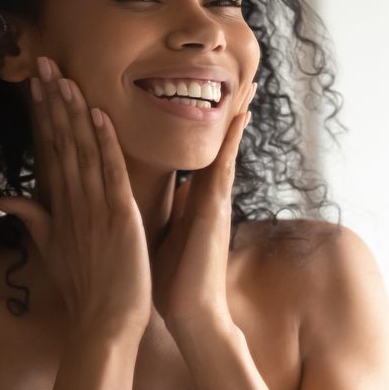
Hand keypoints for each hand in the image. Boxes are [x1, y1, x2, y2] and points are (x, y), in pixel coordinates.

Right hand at [0, 56, 152, 339]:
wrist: (103, 326)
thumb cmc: (84, 290)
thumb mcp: (52, 250)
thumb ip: (32, 218)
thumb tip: (2, 196)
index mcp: (59, 207)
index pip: (49, 151)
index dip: (43, 116)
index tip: (37, 83)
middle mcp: (72, 202)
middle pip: (59, 143)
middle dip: (51, 102)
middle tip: (43, 63)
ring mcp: (93, 209)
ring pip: (81, 151)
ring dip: (73, 113)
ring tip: (63, 77)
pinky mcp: (118, 218)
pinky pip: (110, 174)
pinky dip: (104, 144)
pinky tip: (98, 115)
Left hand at [151, 82, 256, 335]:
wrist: (188, 313)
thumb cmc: (170, 280)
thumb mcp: (156, 235)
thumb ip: (154, 211)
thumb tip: (139, 194)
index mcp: (191, 200)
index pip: (197, 153)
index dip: (203, 124)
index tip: (204, 93)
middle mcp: (207, 195)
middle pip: (218, 143)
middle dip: (229, 111)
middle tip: (242, 76)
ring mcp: (215, 201)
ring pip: (226, 147)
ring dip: (237, 116)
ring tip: (249, 85)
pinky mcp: (216, 210)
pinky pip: (225, 166)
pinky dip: (232, 141)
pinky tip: (240, 117)